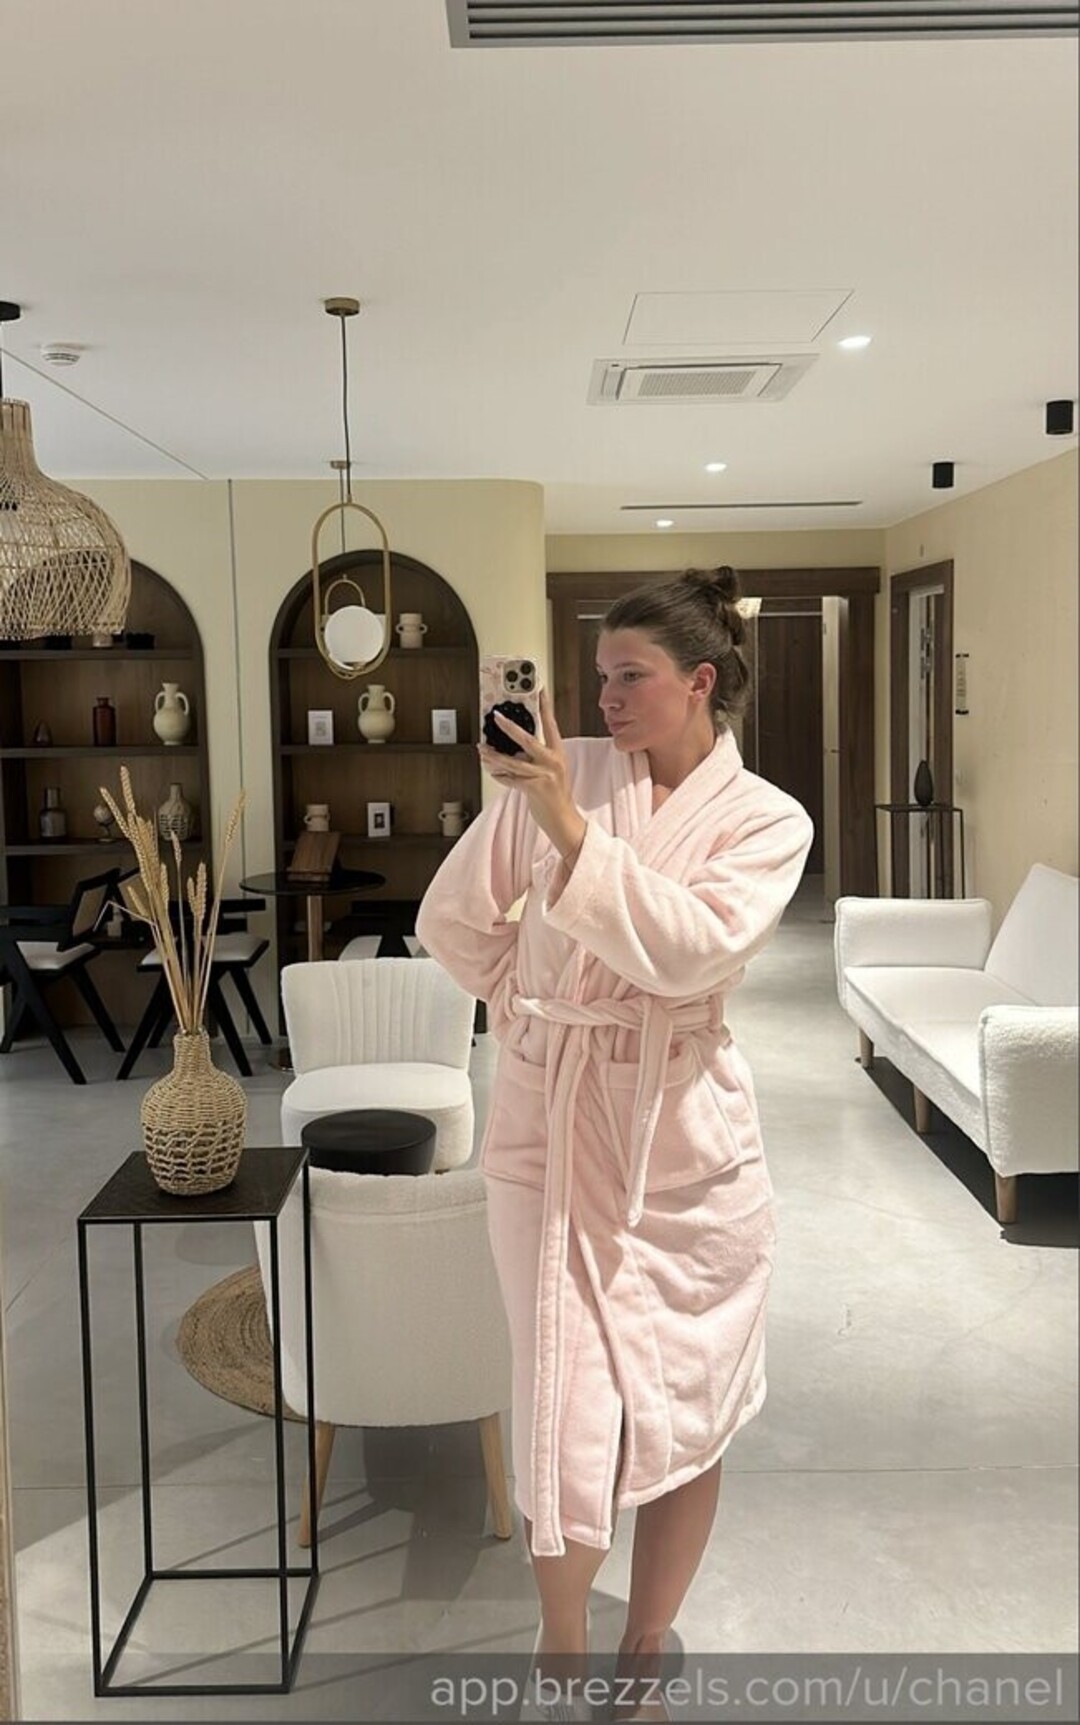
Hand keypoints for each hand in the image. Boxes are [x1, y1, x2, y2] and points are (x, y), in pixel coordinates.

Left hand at [478, 688, 586, 861]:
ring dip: (494, 756)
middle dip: (509, 727)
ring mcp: (544, 775)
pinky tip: (491, 772)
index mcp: (558, 753)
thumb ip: (536, 758)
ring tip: (482, 750)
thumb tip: (513, 749)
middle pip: (528, 739)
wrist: (563, 819)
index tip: (540, 690)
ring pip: (513, 761)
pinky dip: (499, 776)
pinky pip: (511, 779)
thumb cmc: (555, 795)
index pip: (552, 725)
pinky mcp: (535, 789)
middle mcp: (552, 762)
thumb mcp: (551, 770)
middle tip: (496, 717)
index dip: (545, 706)